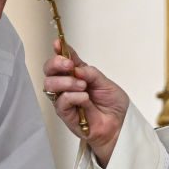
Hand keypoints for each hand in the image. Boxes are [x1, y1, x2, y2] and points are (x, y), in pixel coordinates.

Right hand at [43, 39, 129, 164]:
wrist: (119, 125)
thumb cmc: (113, 105)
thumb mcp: (106, 83)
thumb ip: (91, 73)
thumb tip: (76, 68)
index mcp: (78, 74)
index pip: (64, 59)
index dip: (59, 50)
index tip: (57, 43)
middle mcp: (68, 85)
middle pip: (49, 70)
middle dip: (56, 64)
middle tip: (70, 66)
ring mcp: (65, 99)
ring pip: (50, 85)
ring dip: (66, 82)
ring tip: (82, 86)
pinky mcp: (65, 114)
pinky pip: (61, 102)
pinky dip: (72, 97)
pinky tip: (84, 98)